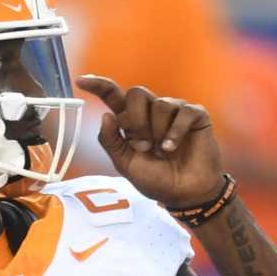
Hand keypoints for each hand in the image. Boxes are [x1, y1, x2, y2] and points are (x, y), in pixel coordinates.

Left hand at [77, 76, 224, 207]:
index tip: (81, 81)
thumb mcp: (125, 164)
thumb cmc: (156, 179)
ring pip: (160, 103)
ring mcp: (174, 111)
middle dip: (136, 120)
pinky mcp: (195, 115)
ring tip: (161, 150)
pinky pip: (182, 111)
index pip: (113, 96)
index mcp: (132, 121)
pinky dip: (175, 131)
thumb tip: (106, 115)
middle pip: (136, 93)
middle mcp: (151, 111)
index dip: (99, 86)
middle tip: (143, 146)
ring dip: (157, 131)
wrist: (184, 194)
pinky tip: (172, 147)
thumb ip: (111, 141)